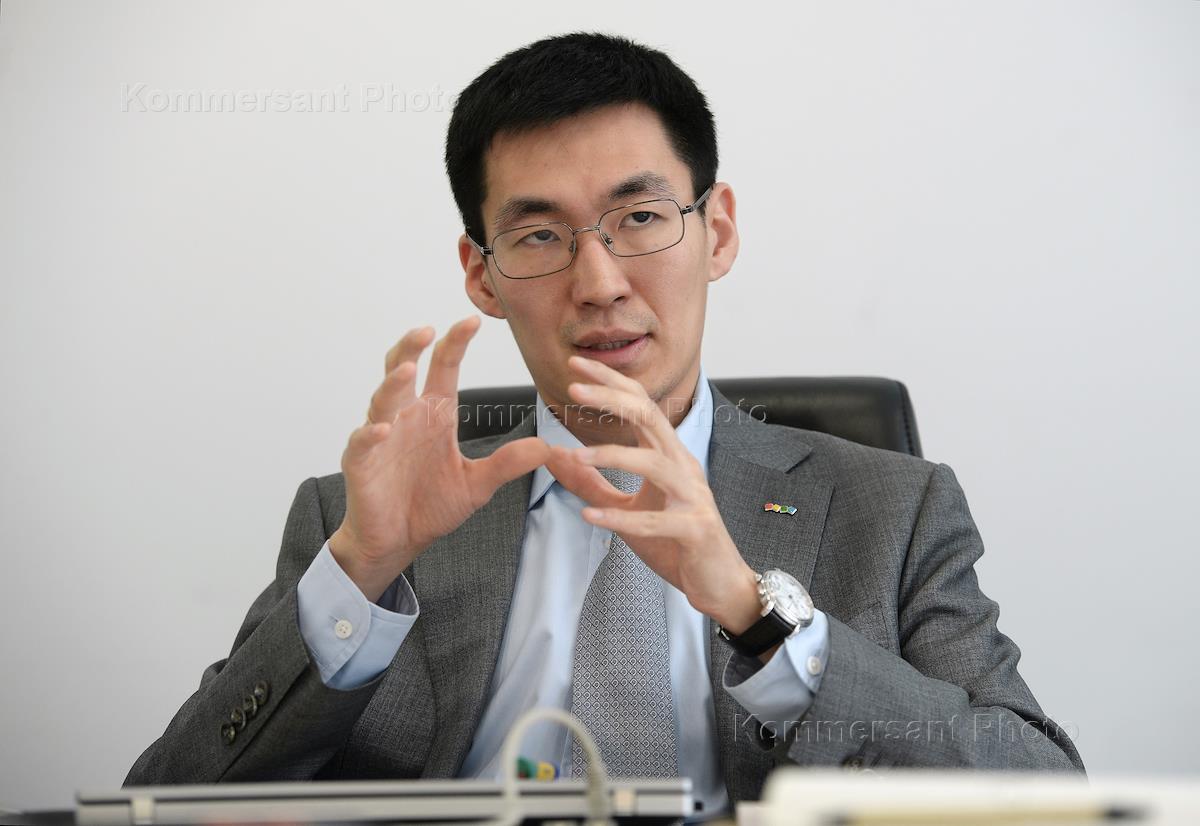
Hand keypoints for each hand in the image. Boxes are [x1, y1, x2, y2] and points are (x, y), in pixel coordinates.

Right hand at [330, 316, 550, 601]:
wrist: (398, 540)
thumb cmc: (431, 506)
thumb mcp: (477, 484)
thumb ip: (507, 463)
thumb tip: (546, 447)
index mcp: (434, 415)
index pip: (443, 368)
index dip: (455, 344)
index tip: (472, 321)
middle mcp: (406, 417)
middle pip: (403, 369)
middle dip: (412, 347)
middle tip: (427, 330)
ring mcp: (381, 438)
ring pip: (382, 399)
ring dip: (393, 383)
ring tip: (408, 369)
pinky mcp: (362, 463)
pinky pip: (363, 442)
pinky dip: (372, 433)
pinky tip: (383, 428)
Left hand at [546, 356, 762, 633]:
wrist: (719, 583)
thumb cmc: (676, 542)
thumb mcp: (627, 509)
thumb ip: (592, 484)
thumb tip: (555, 458)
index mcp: (669, 455)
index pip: (641, 405)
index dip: (611, 382)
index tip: (577, 364)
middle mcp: (683, 467)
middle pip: (651, 418)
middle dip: (613, 400)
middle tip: (574, 388)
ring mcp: (693, 496)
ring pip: (655, 464)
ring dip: (614, 457)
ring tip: (577, 458)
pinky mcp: (694, 529)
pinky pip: (656, 520)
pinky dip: (622, 518)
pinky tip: (590, 517)